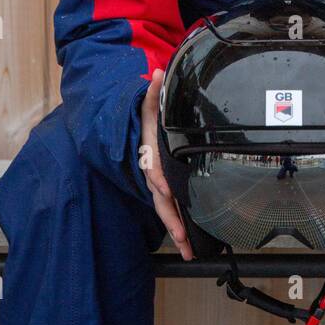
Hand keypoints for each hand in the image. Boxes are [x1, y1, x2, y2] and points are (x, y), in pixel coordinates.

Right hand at [139, 68, 193, 259]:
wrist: (132, 132)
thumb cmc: (143, 118)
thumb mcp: (148, 103)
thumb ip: (154, 90)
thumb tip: (157, 72)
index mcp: (149, 153)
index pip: (153, 168)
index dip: (159, 178)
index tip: (166, 189)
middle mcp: (151, 173)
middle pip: (160, 199)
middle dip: (171, 219)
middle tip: (182, 238)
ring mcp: (156, 184)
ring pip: (166, 210)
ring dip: (177, 231)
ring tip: (190, 252)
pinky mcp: (164, 190)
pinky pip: (171, 210)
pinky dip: (179, 226)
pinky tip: (191, 243)